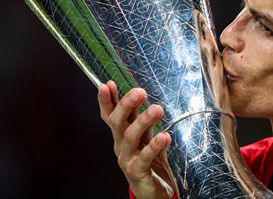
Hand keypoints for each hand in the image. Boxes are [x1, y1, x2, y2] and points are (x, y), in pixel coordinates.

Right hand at [98, 80, 174, 198]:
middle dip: (126, 105)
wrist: (154, 190)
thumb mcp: (145, 135)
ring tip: (157, 109)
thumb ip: (140, 116)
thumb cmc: (150, 160)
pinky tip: (165, 137)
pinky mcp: (137, 172)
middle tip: (140, 92)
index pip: (110, 115)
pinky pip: (144, 157)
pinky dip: (154, 146)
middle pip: (117, 122)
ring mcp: (127, 159)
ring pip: (130, 137)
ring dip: (143, 121)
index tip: (107, 85)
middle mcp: (121, 145)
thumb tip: (137, 93)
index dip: (107, 100)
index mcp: (122, 134)